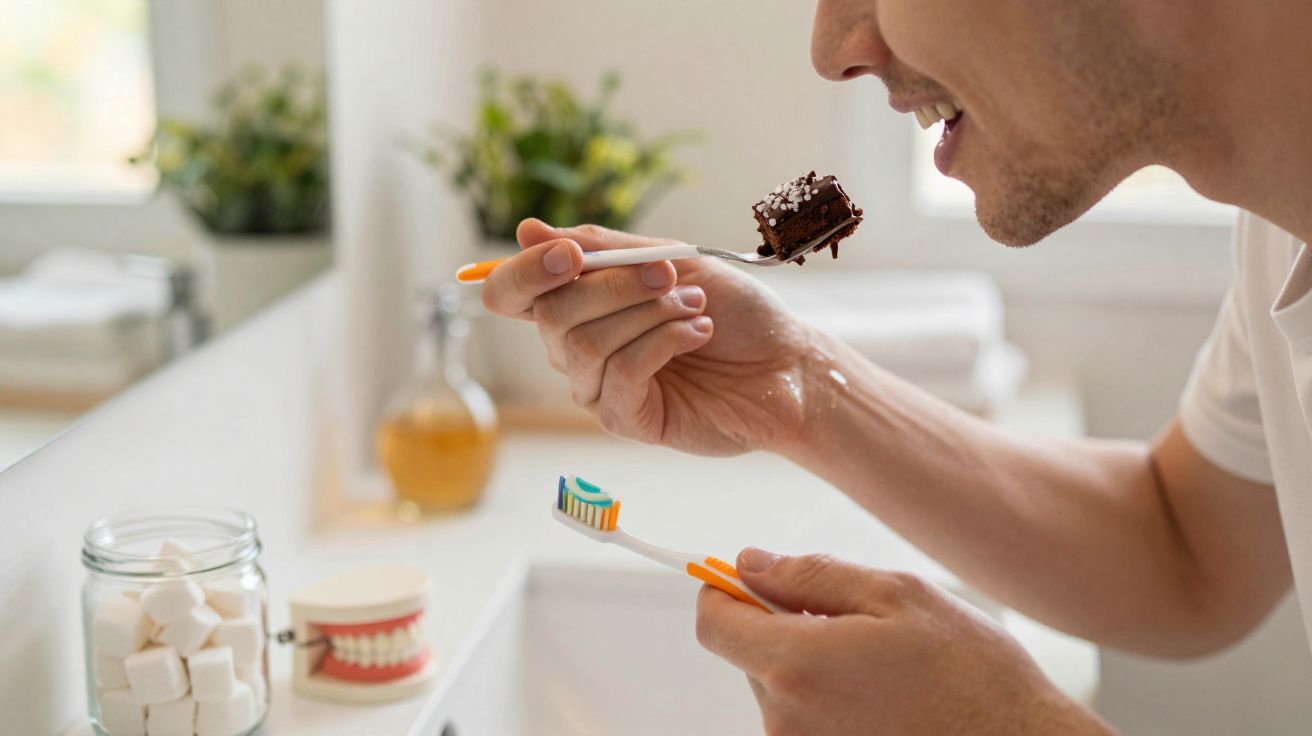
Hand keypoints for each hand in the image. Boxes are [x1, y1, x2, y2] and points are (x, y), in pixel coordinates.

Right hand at [479, 218, 815, 455]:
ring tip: (695, 307)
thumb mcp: (671, 260)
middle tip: (671, 276)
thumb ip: (602, 248)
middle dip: (615, 286)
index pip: (511, 293)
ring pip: (584, 344)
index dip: (526, 273)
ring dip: (648, 314)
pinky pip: (621, 375)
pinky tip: (698, 333)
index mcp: (579, 305)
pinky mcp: (628, 420)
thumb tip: (526, 231)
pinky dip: (663, 343)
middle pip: (551, 315)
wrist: (788, 362)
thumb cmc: (734, 310)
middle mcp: (577, 349)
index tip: (571, 254)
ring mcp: (600, 388)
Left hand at [696, 550, 1112, 735]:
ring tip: (883, 667)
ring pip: (781, 687)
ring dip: (814, 665)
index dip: (723, 591)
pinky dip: (832, 700)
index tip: (748, 577)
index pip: (713, 623)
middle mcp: (786, 720)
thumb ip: (809, 575)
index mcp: (796, 665)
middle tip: (856, 622)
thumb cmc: (972, 676)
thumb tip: (749, 563)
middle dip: (786, 626)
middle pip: (749, 654)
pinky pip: (805, 720)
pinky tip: (884, 698)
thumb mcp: (896, 595)